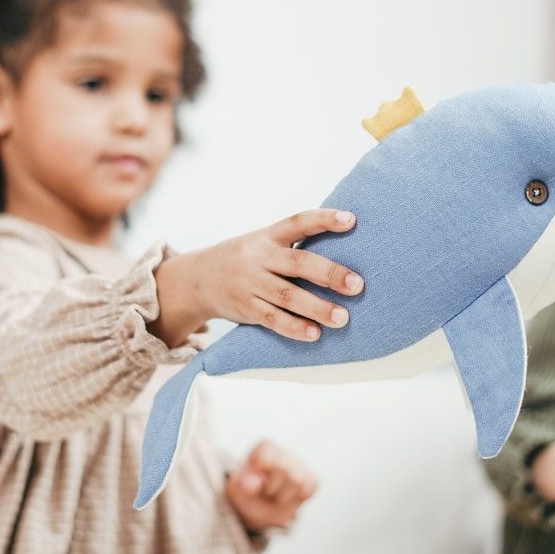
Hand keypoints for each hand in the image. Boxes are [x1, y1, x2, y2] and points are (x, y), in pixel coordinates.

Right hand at [151, 208, 363, 346]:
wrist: (196, 279)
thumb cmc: (245, 260)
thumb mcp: (262, 243)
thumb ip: (293, 246)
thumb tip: (345, 250)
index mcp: (268, 236)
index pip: (298, 222)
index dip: (324, 219)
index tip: (352, 220)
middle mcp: (258, 256)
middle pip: (297, 262)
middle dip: (329, 273)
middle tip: (358, 284)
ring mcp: (249, 283)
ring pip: (286, 295)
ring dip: (317, 307)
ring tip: (343, 318)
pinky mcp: (245, 307)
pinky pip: (271, 319)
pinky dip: (294, 327)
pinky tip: (314, 333)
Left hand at [226, 441, 317, 532]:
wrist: (258, 506)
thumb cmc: (248, 493)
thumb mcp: (238, 490)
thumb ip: (242, 485)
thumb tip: (252, 485)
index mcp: (264, 447)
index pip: (265, 460)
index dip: (257, 479)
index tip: (252, 482)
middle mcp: (284, 451)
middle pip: (285, 471)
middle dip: (271, 489)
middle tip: (264, 492)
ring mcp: (300, 465)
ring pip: (298, 481)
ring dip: (282, 497)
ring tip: (274, 496)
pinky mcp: (312, 480)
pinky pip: (307, 491)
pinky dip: (295, 501)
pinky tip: (286, 499)